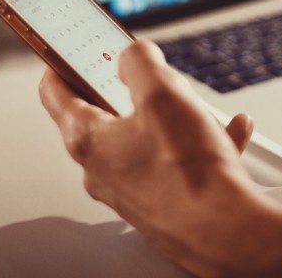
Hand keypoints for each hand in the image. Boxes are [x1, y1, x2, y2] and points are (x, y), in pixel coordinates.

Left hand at [39, 40, 281, 274]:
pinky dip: (199, 142)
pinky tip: (227, 134)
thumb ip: (139, 62)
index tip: (72, 47)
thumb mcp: (162, 94)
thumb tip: (132, 55)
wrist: (226, 233)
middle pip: (104, 113)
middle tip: (154, 77)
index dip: (62, 61)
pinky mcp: (160, 201)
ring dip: (173, 116)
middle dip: (133, 90)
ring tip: (200, 109)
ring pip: (145, 136)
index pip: (54, 91)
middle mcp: (102, 168)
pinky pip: (174, 161)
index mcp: (87, 140)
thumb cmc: (188, 174)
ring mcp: (130, 188)